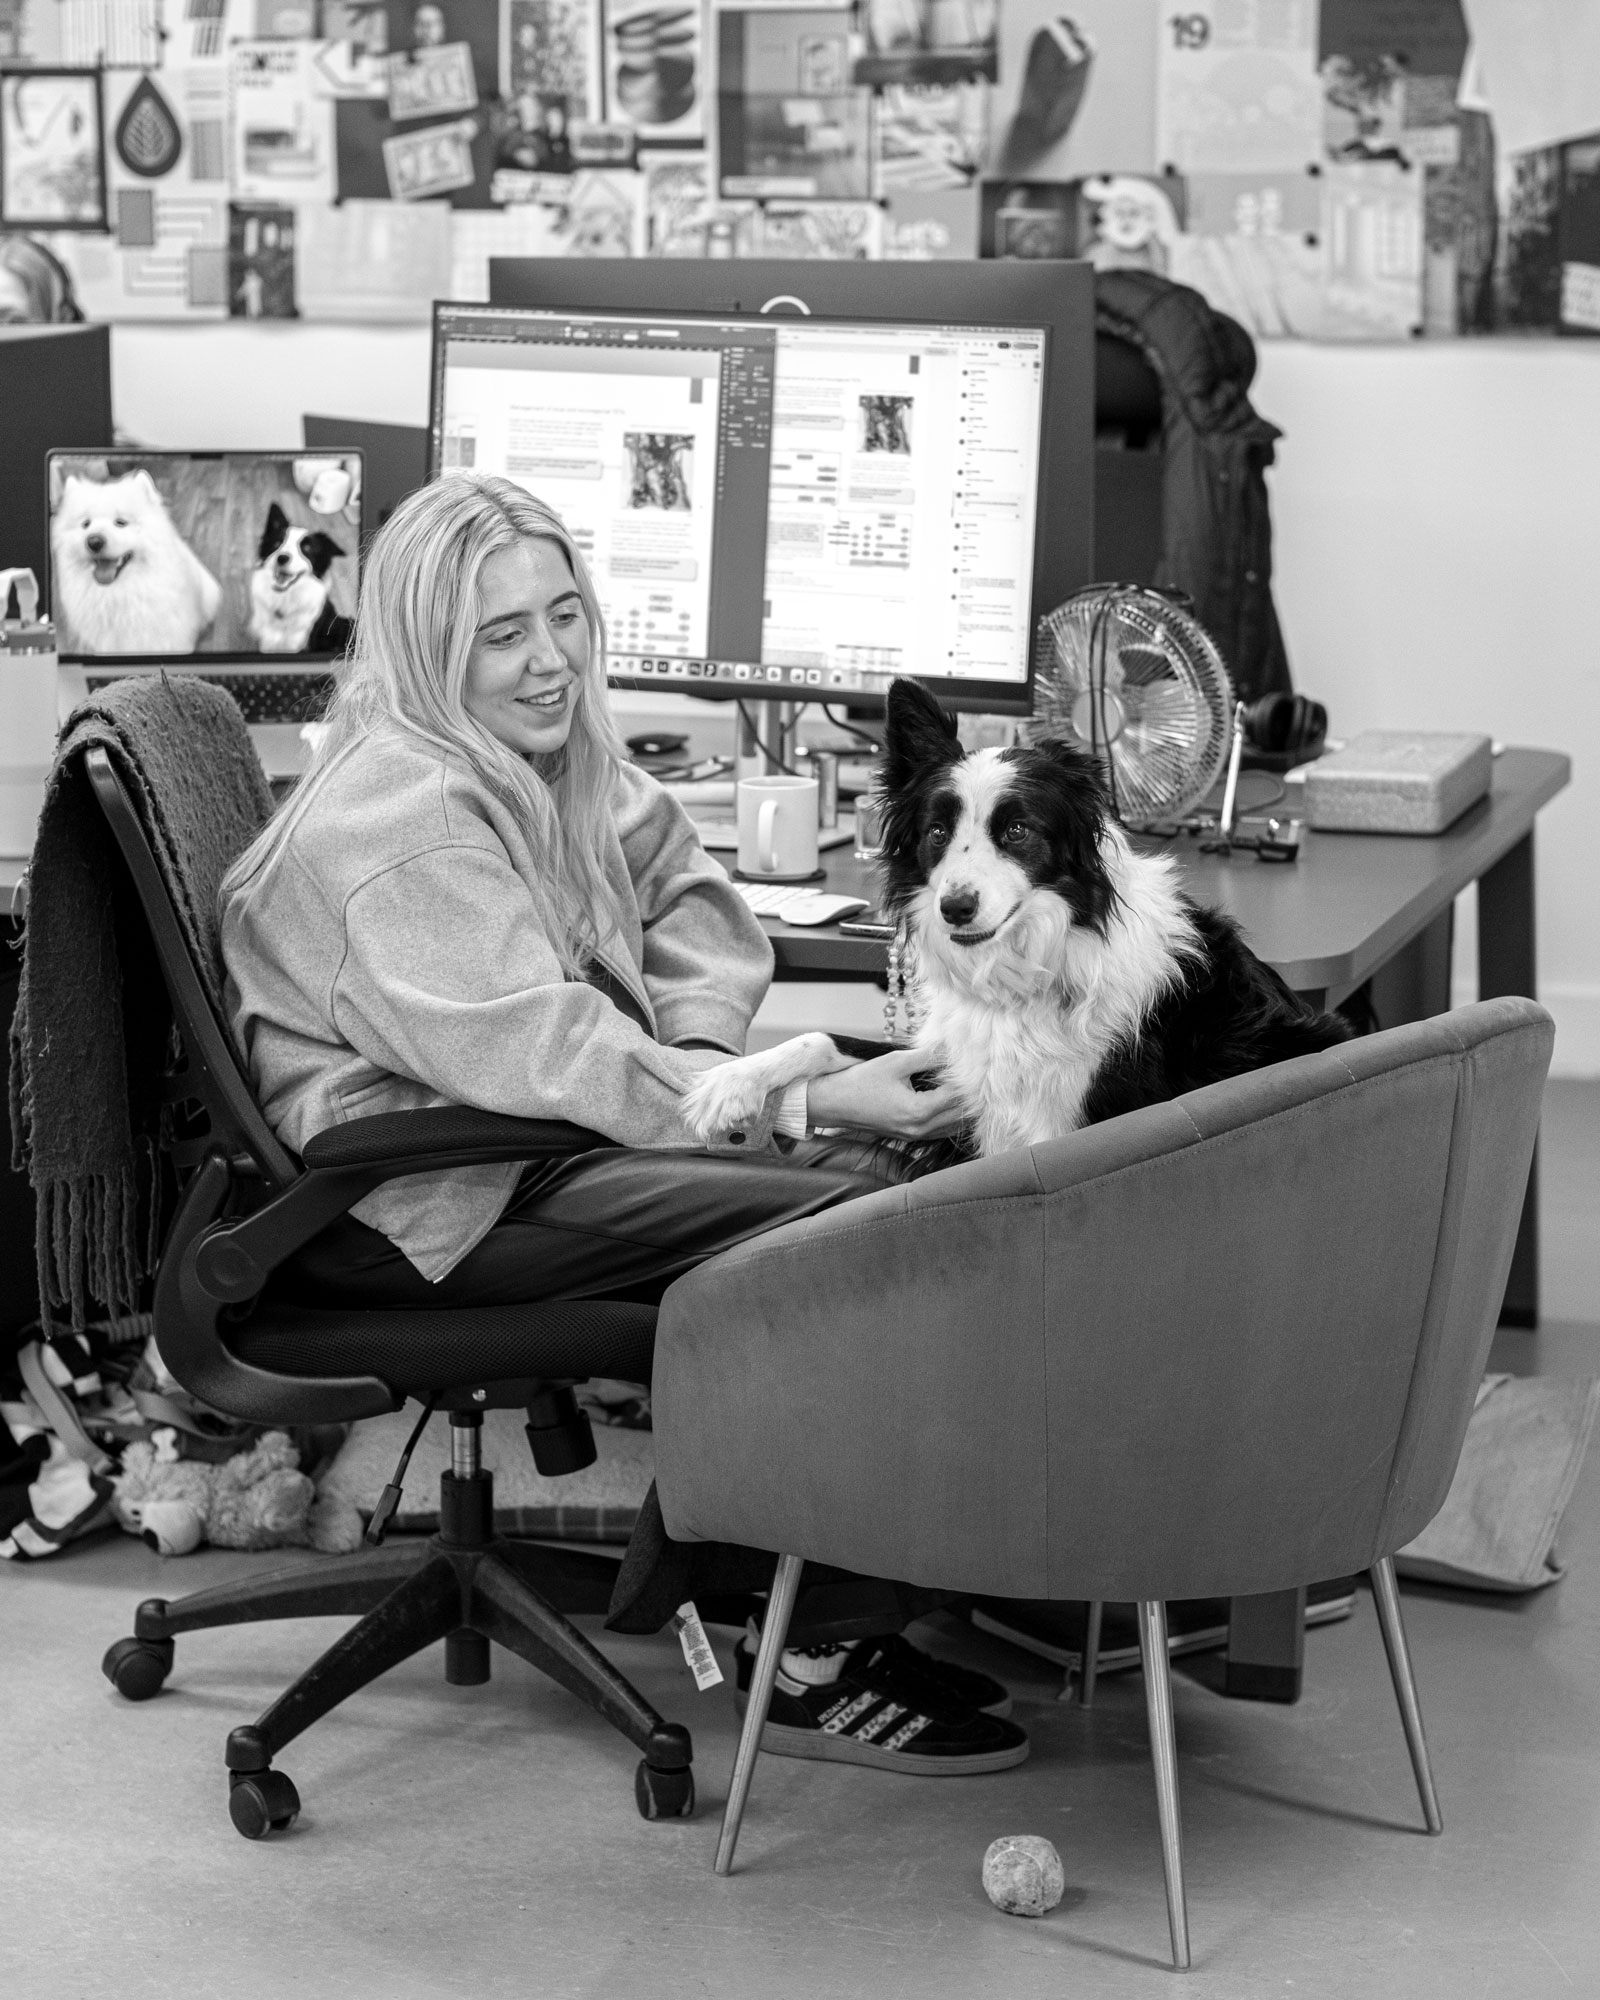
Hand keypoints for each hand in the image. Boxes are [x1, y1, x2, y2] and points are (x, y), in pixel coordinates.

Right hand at [806, 1046, 966, 1141]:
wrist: (834, 1103)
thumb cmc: (861, 1081)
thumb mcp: (895, 1062)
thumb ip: (927, 1056)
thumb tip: (950, 1048)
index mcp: (919, 1110)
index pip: (957, 1095)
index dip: (965, 1077)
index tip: (967, 1060)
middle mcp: (921, 1128)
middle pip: (962, 1114)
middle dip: (968, 1093)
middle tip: (969, 1072)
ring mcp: (917, 1136)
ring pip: (956, 1125)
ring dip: (962, 1107)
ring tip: (962, 1084)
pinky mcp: (912, 1136)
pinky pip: (943, 1130)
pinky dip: (951, 1116)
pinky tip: (949, 1099)